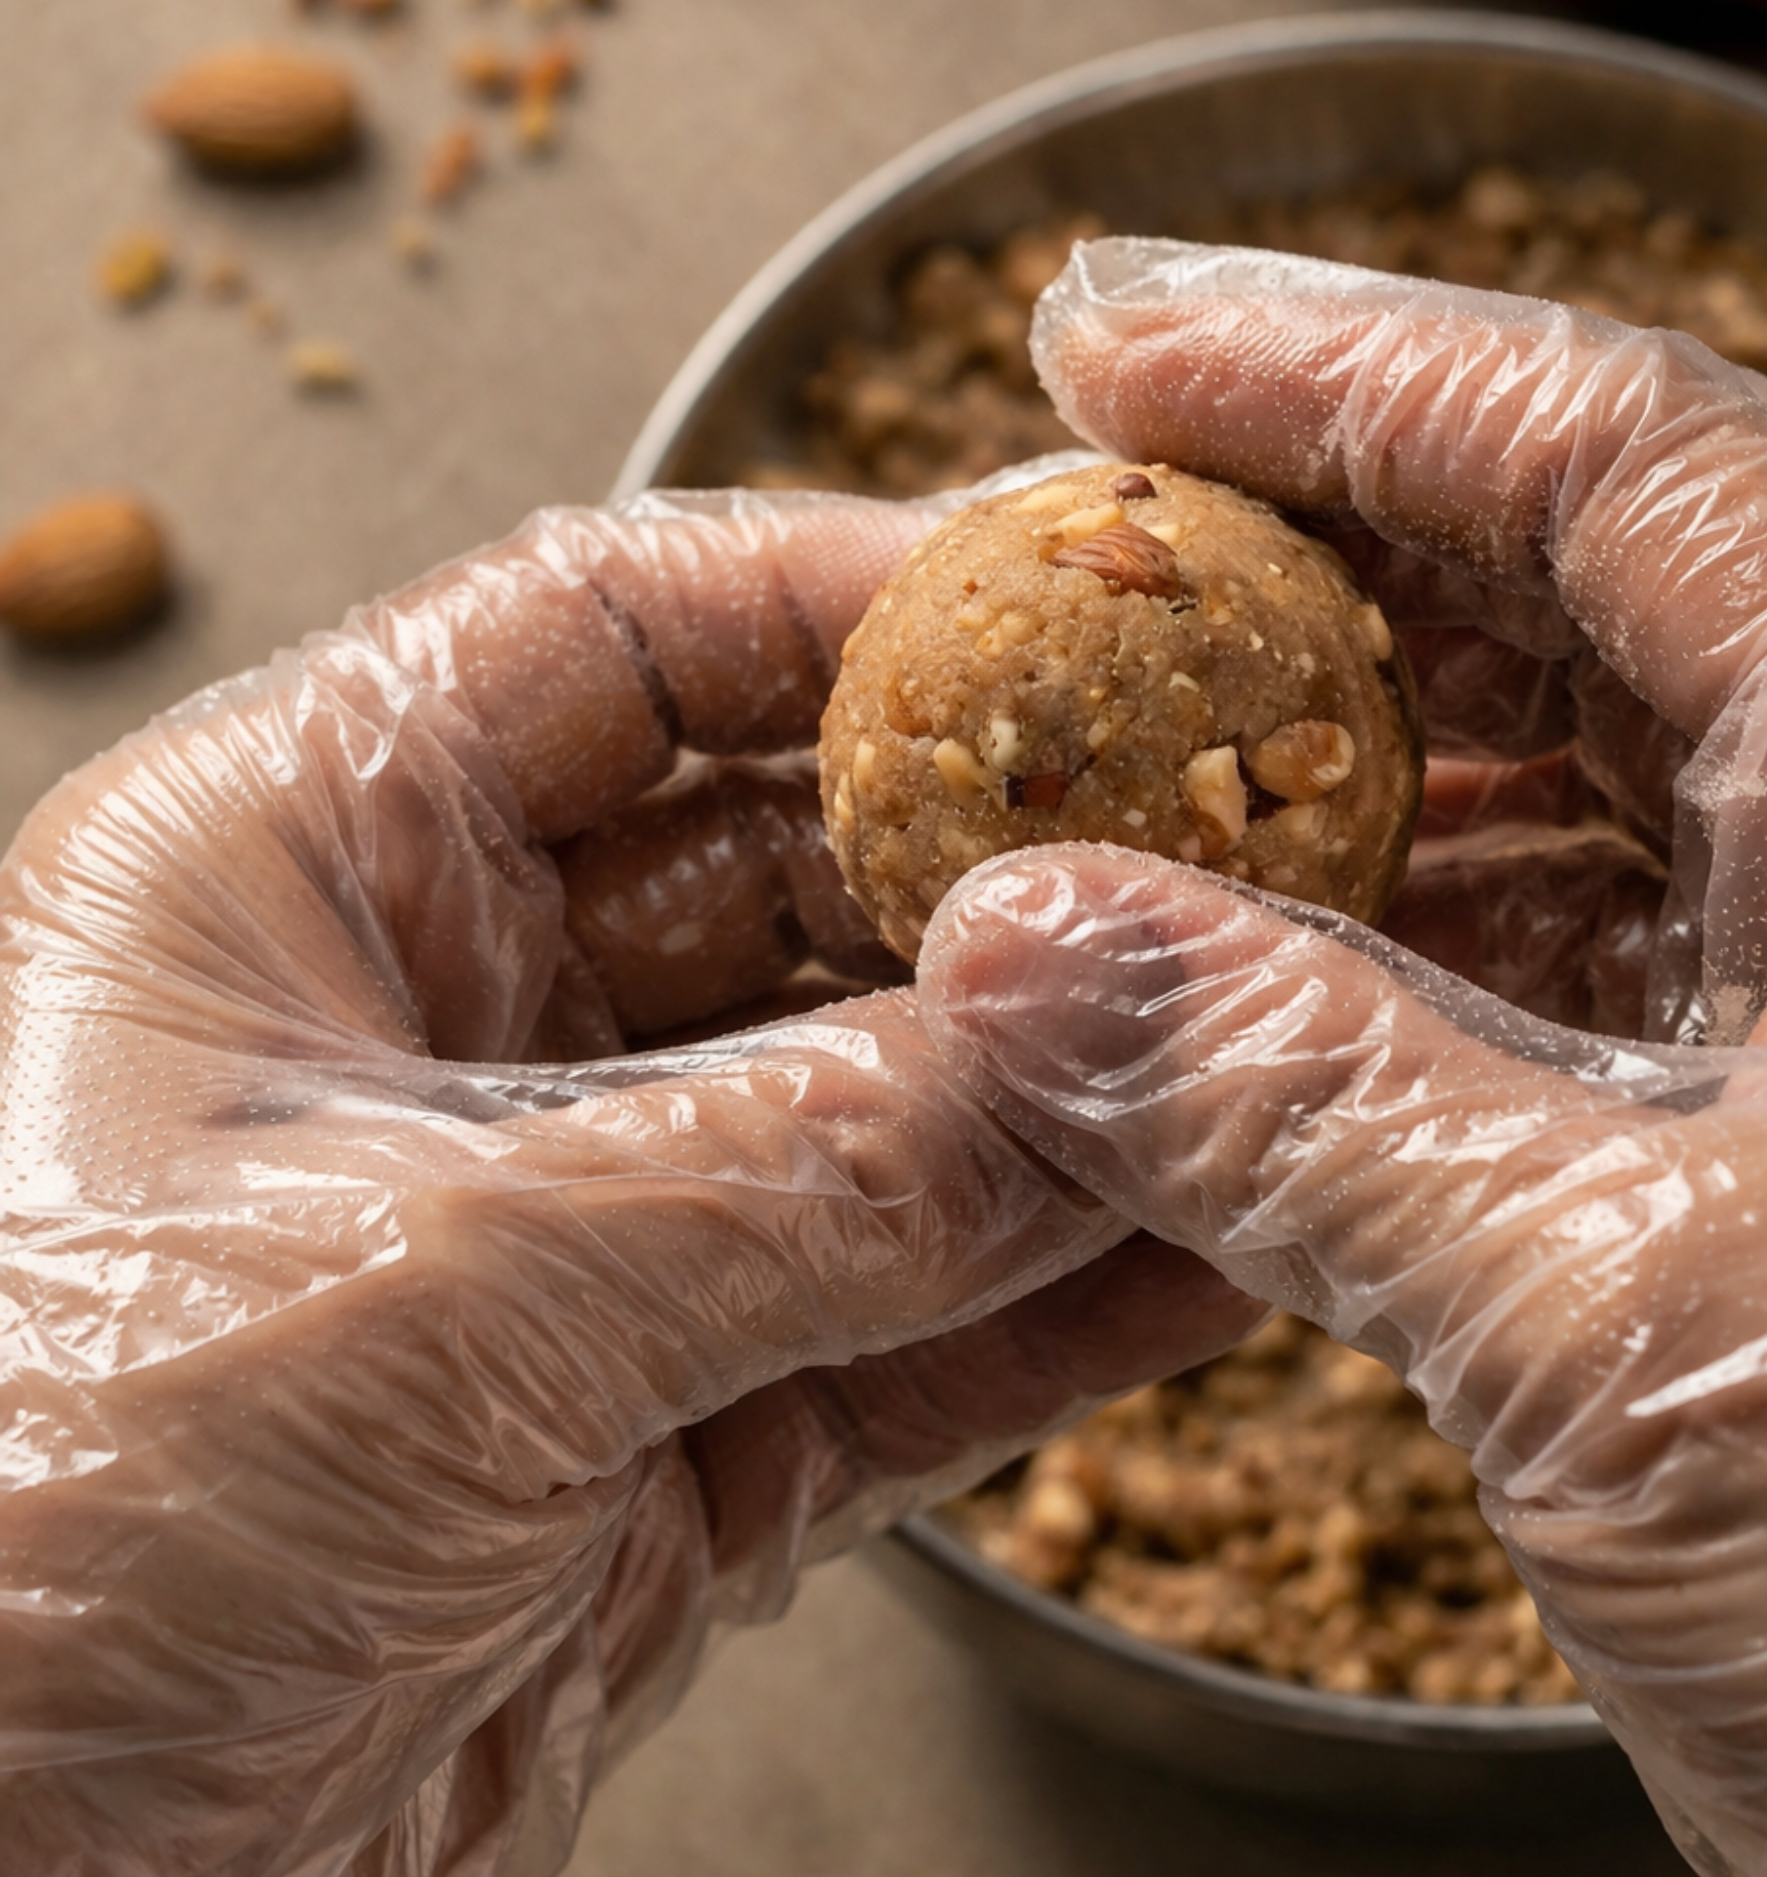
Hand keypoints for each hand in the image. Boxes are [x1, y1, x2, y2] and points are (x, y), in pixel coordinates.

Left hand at [0, 482, 1261, 1875]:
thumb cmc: (9, 1558)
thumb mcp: (422, 1296)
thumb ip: (794, 1176)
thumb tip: (1077, 1076)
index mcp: (295, 871)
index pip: (614, 637)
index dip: (847, 600)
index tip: (1066, 613)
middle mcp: (436, 1031)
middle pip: (783, 868)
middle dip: (1005, 873)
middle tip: (1221, 858)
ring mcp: (561, 1245)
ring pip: (871, 1117)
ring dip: (1059, 1103)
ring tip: (1250, 1048)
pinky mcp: (647, 1447)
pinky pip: (897, 1334)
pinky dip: (1047, 1307)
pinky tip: (1196, 1250)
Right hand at [919, 238, 1766, 1876]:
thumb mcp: (1650, 1325)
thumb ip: (1304, 1111)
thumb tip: (1022, 956)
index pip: (1612, 453)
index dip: (1334, 372)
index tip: (1113, 342)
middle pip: (1563, 591)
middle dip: (1299, 557)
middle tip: (1070, 542)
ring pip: (1531, 797)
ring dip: (1303, 779)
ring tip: (1097, 757)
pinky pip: (1525, 982)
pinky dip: (1354, 968)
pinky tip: (1211, 978)